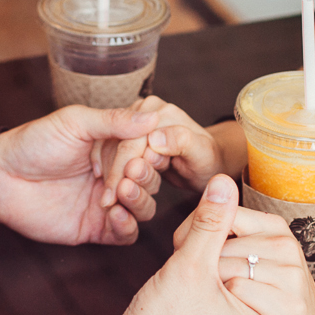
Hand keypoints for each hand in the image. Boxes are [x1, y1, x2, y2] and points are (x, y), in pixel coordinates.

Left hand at [0, 105, 165, 245]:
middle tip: (131, 172)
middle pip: (150, 181)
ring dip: (140, 200)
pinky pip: (126, 234)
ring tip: (122, 191)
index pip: (148, 151)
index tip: (148, 152)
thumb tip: (153, 118)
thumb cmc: (35, 143)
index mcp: (114, 147)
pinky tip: (115, 214)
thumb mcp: (75, 123)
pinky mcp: (96, 228)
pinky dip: (127, 226)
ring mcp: (107, 202)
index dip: (153, 153)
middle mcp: (115, 174)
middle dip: (146, 178)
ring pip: (144, 208)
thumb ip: (114, 121)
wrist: (2, 178)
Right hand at [104, 176, 279, 314]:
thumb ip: (210, 222)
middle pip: (239, 292)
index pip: (245, 269)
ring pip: (228, 311)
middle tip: (178, 296)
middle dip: (207, 282)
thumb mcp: (187, 265)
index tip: (185, 279)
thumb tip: (225, 181)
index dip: (209, 261)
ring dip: (204, 300)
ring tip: (176, 310)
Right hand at [110, 100, 246, 193]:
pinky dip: (108, 170)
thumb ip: (182, 142)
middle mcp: (145, 111)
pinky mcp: (130, 133)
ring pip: (112, 149)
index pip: (132, 142)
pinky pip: (112, 151)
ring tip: (107, 201)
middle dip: (113, 175)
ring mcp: (135, 121)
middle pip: (119, 145)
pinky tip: (108, 190)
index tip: (112, 197)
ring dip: (108, 175)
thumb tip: (155, 138)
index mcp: (161, 112)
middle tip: (106, 203)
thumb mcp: (201, 154)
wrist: (207, 162)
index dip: (121, 170)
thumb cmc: (208, 161)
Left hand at [175, 207, 314, 314]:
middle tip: (202, 286)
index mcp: (275, 227)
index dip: (198, 234)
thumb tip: (195, 211)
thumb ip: (226, 233)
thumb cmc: (272, 291)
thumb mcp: (255, 254)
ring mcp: (290, 275)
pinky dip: (227, 305)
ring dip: (211, 287)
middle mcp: (285, 245)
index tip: (191, 254)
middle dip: (199, 264)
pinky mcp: (289, 306)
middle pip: (218, 245)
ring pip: (224, 269)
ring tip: (216, 301)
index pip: (223, 214)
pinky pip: (237, 293)